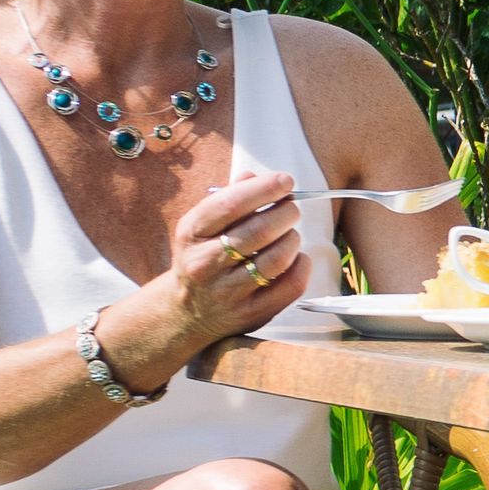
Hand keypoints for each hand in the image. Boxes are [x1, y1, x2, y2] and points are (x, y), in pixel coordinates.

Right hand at [128, 168, 309, 371]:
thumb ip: (227, 199)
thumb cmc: (202, 257)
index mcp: (192, 233)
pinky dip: (301, 265)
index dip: (263, 189)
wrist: (187, 311)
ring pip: (276, 258)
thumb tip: (253, 176)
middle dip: (286, 212)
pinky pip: (290, 285)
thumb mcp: (202, 226)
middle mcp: (205, 263)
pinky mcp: (250, 313)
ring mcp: (227, 291)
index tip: (285, 180)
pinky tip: (296, 257)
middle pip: (259, 231)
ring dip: (293, 239)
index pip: (229, 205)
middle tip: (292, 208)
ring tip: (290, 233)